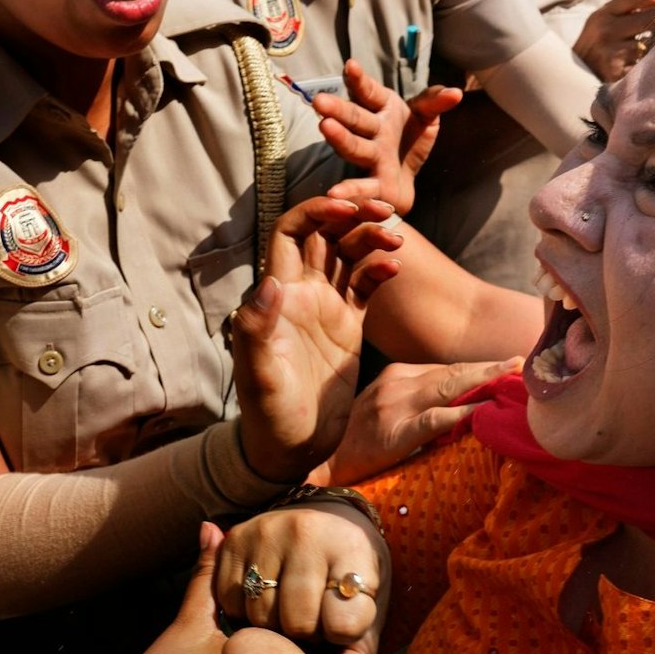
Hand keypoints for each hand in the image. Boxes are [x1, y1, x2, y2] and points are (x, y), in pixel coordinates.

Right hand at [214, 505, 388, 653]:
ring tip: (289, 610)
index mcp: (352, 546)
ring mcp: (267, 531)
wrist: (327, 528)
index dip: (342, 636)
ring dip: (272, 627)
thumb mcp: (366, 616)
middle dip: (305, 634)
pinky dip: (244, 612)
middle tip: (313, 620)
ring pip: (259, 617)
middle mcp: (307, 531)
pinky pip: (230, 602)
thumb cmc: (349, 583)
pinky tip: (265, 599)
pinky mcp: (235, 537)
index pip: (344, 624)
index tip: (343, 622)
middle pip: (296, 623)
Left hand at [233, 195, 396, 482]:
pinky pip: (366, 285)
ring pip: (349, 254)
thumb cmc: (269, 414)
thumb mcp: (259, 374)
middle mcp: (303, 293)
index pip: (292, 233)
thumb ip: (258, 328)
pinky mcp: (349, 326)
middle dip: (352, 213)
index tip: (345, 207)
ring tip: (396, 239)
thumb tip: (270, 282)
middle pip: (325, 233)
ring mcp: (327, 308)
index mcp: (279, 295)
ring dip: (371, 237)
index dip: (316, 211)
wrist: (294, 446)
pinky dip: (380, 268)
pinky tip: (395, 266)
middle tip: (383, 210)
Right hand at [309, 356, 521, 485]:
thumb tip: (464, 412)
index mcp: (397, 376)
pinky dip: (462, 413)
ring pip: (448, 387)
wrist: (325, 465)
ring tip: (512, 380)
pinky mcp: (395, 431)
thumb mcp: (389, 413)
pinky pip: (435, 419)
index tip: (508, 366)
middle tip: (521, 364)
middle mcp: (396, 383)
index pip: (446, 370)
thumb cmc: (360, 444)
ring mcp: (394, 404)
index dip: (478, 369)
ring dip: (484, 382)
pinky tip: (484, 410)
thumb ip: (420, 407)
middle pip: (452, 373)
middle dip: (489, 368)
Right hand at [314, 59, 462, 217]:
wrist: (405, 178)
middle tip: (319, 100)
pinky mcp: (374, 184)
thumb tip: (456, 92)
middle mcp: (372, 131)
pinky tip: (335, 194)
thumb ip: (434, 102)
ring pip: (354, 147)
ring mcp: (371, 157)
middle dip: (338, 109)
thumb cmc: (409, 139)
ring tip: (324, 127)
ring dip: (339, 138)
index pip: (369, 91)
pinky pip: (361, 186)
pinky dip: (349, 189)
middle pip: (355, 118)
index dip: (359, 80)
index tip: (351, 66)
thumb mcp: (425, 116)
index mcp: (383, 108)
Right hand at [572, 0, 654, 81]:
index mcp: (605, 12)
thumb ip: (633, 7)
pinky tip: (647, 65)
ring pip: (654, 42)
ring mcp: (612, 53)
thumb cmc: (597, 44)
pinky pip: (647, 63)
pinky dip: (652, 62)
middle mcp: (606, 29)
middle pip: (653, 16)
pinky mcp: (618, 73)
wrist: (573, 78)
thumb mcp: (608, 21)